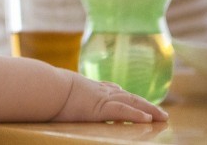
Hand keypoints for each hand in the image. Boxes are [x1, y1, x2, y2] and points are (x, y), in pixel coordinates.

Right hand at [53, 72, 167, 123]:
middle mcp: (98, 91)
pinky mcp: (100, 108)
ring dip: (149, 109)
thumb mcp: (56, 90)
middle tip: (160, 112)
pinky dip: (136, 114)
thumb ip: (62, 94)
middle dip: (145, 104)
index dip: (125, 95)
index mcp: (88, 88)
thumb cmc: (45, 90)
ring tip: (163, 117)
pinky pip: (123, 111)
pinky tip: (148, 119)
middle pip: (128, 96)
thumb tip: (54, 98)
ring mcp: (101, 98)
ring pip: (131, 102)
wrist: (44, 86)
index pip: (112, 91)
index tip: (133, 97)